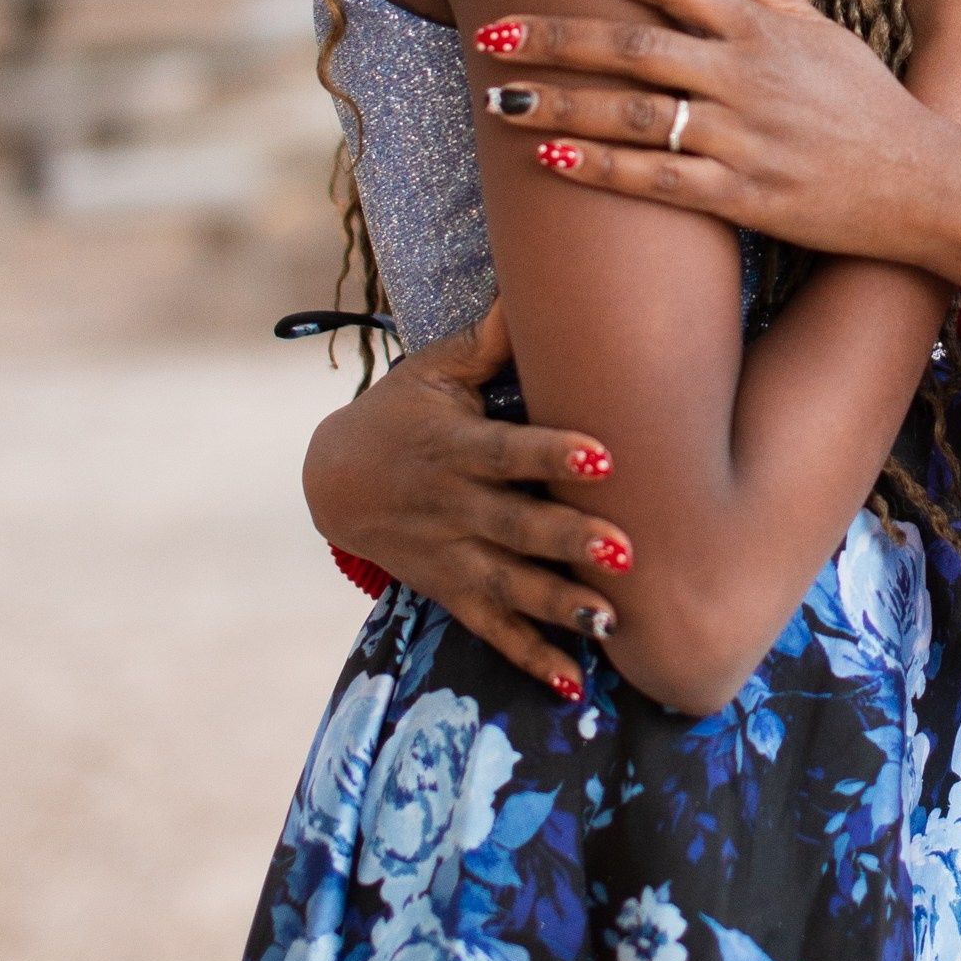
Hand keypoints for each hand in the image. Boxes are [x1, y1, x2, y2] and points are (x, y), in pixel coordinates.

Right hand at [301, 298, 633, 696]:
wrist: (333, 481)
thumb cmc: (401, 412)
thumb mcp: (437, 371)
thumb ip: (491, 339)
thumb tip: (534, 279)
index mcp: (455, 447)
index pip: (508, 452)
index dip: (553, 455)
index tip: (605, 456)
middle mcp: (454, 507)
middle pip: (517, 527)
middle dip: (570, 541)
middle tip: (627, 551)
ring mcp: (452, 556)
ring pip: (511, 587)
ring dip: (561, 607)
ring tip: (611, 622)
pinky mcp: (452, 591)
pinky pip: (494, 631)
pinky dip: (532, 658)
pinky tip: (576, 682)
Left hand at [470, 0, 960, 291]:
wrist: (923, 183)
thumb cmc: (869, 101)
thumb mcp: (822, 28)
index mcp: (760, 28)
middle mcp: (746, 76)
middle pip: (633, 47)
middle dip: (554, 38)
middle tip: (488, 29)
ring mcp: (743, 137)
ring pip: (633, 115)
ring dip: (559, 108)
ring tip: (496, 103)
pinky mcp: (743, 196)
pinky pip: (658, 181)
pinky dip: (602, 172)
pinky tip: (549, 165)